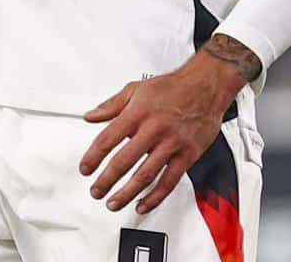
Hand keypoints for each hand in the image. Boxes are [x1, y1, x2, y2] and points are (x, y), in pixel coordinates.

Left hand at [79, 47, 248, 213]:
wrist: (205, 86)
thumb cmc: (171, 87)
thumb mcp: (135, 89)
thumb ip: (110, 105)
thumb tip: (90, 117)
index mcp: (137, 113)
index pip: (108, 139)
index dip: (93, 157)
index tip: (85, 168)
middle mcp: (153, 129)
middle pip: (124, 161)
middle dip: (107, 180)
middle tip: (96, 191)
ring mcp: (172, 144)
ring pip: (146, 175)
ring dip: (127, 193)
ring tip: (113, 203)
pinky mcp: (188, 155)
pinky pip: (170, 181)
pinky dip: (155, 196)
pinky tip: (143, 204)